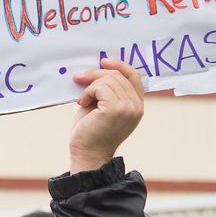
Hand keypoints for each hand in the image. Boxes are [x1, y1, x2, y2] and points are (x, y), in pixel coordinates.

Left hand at [68, 58, 143, 172]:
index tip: (103, 62)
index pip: (134, 75)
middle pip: (118, 75)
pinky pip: (100, 86)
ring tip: (82, 100)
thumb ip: (106, 90)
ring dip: (90, 85)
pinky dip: (88, 91)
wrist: (87, 155)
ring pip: (108, 79)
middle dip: (95, 74)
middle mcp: (136, 106)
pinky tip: (82, 103)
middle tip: (79, 79)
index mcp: (136, 105)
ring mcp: (128, 108)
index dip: (119, 65)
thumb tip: (98, 67)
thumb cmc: (90, 132)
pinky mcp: (116, 109)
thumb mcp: (101, 106)